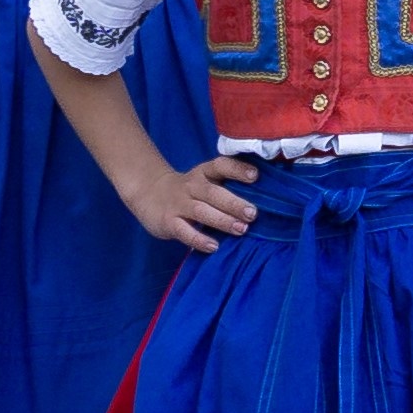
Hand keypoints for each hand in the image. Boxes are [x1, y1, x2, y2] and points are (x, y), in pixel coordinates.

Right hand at [121, 147, 260, 247]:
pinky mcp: (168, 222)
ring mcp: (179, 204)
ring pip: (201, 211)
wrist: (148, 192)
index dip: (237, 169)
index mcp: (204, 173)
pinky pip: (184, 231)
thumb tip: (264, 199)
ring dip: (222, 220)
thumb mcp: (204, 181)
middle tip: (253, 214)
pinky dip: (199, 239)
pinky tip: (214, 246)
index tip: (256, 176)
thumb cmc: (188, 190)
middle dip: (234, 203)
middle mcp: (191, 186)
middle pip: (213, 192)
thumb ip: (226, 187)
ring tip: (241, 229)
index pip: (221, 166)